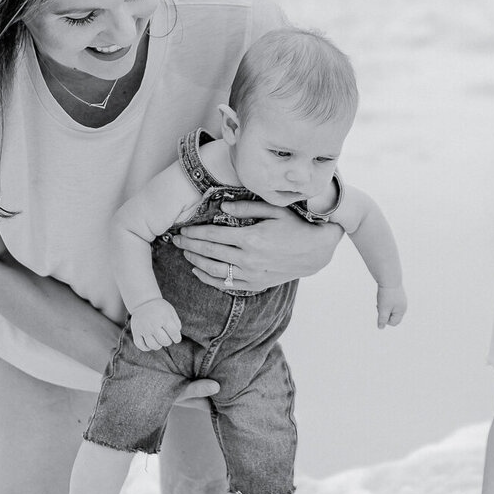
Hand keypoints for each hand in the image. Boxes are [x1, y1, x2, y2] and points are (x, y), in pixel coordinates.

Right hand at [129, 299, 181, 350]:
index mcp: (164, 318)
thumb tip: (176, 337)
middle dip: (168, 341)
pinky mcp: (136, 332)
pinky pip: (141, 346)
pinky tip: (150, 343)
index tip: (176, 338)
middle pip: (165, 341)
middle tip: (166, 338)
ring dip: (159, 345)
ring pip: (154, 346)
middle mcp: (153, 324)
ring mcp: (143, 329)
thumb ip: (176, 324)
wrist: (143, 302)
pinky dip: (147, 348)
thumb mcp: (171, 311)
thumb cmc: (160, 308)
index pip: (174, 334)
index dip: (177, 338)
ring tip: (159, 340)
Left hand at [173, 202, 341, 291]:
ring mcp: (252, 274)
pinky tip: (198, 271)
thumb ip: (247, 209)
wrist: (316, 251)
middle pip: (210, 253)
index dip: (196, 233)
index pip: (214, 236)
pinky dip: (209, 279)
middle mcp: (249, 259)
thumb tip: (222, 209)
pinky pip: (226, 284)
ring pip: (214, 270)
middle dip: (190, 246)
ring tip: (185, 253)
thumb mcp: (275, 210)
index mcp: (251, 238)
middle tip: (176, 240)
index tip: (184, 229)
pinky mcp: (256, 284)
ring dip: (196, 262)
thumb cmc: (296, 225)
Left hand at [376, 284, 406, 327]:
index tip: (381, 311)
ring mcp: (401, 300)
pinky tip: (382, 296)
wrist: (389, 278)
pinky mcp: (397, 295)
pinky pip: (390, 303)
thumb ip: (382, 319)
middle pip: (392, 316)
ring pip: (390, 309)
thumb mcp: (383, 309)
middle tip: (380, 305)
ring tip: (381, 300)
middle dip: (384, 313)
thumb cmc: (386, 294)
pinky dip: (385, 302)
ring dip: (384, 307)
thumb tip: (380, 328)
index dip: (385, 319)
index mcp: (401, 311)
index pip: (393, 323)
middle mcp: (403, 306)